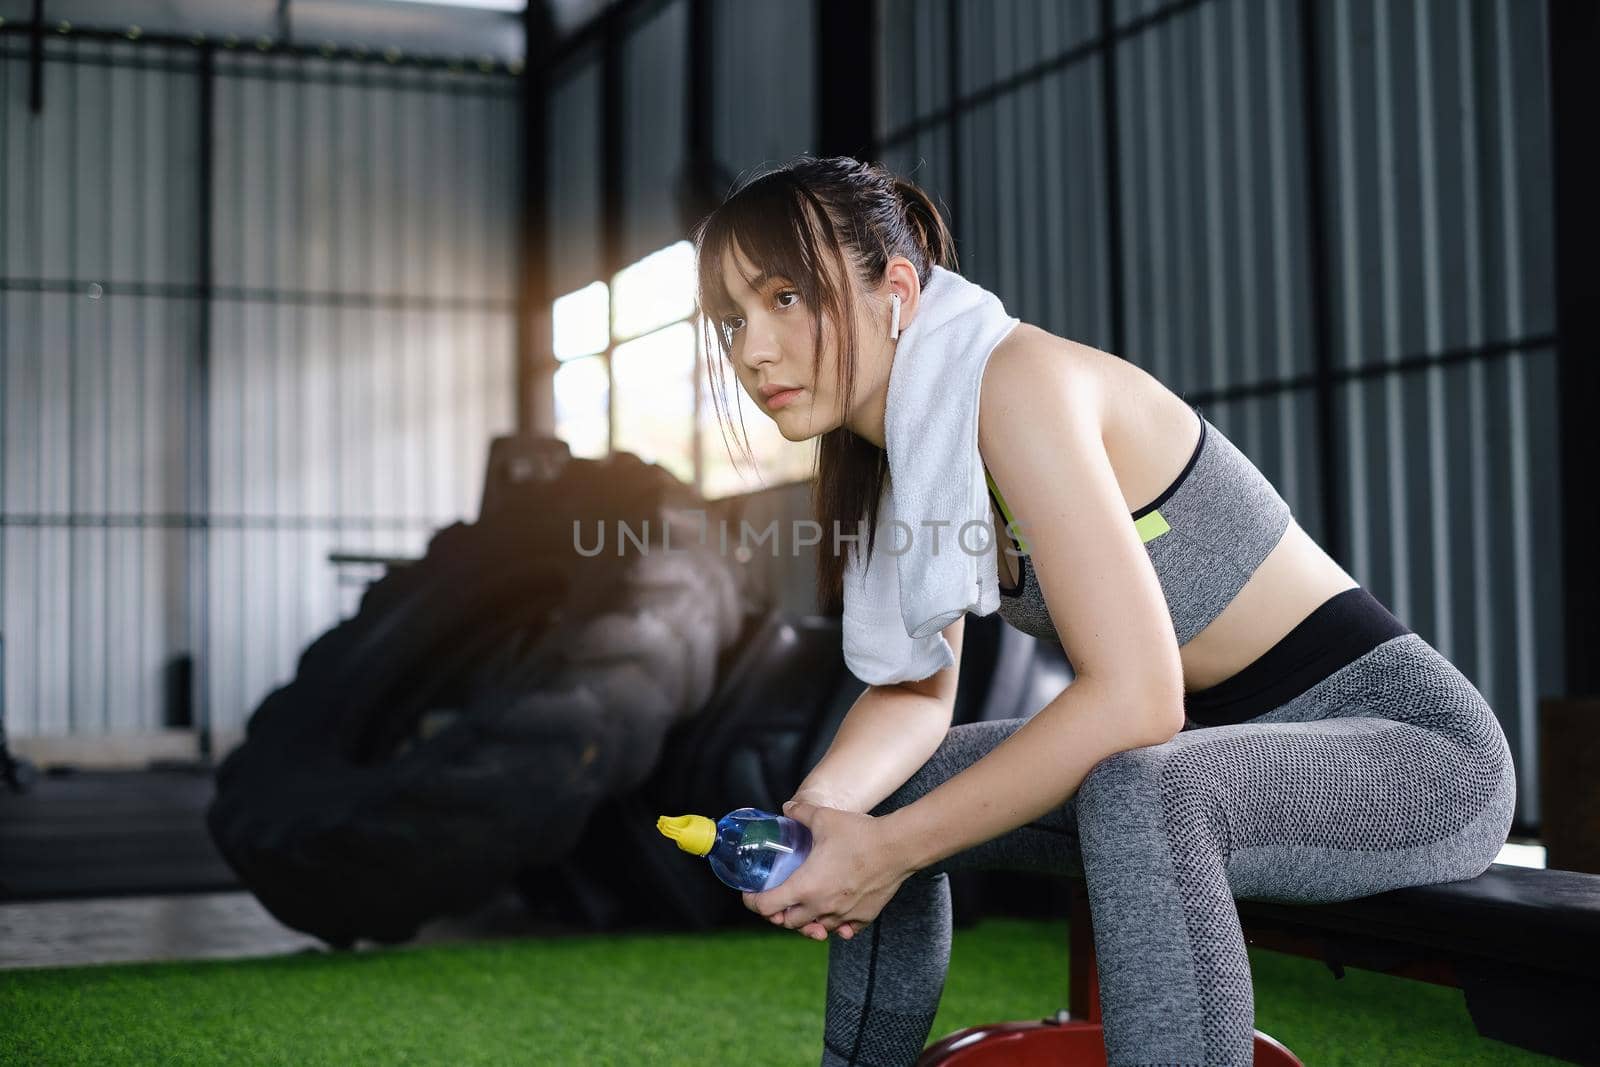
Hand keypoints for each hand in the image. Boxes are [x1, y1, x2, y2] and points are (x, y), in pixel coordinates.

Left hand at [741, 799, 910, 944]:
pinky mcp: (863, 917)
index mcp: (805, 886)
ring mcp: (843, 915)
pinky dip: (835, 924)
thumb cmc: (859, 834)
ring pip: (815, 928)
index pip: (767, 907)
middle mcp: (820, 907)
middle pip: (788, 923)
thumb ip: (800, 813)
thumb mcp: (823, 818)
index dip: (753, 902)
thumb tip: (788, 808)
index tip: (751, 895)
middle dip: (779, 913)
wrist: (897, 847)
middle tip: (778, 897)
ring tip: (805, 906)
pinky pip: (843, 929)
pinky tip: (835, 913)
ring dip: (806, 920)